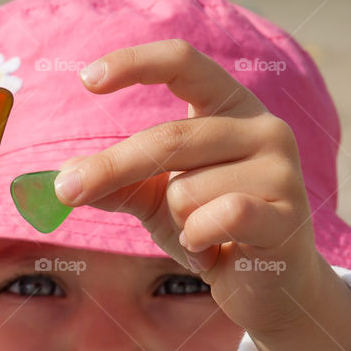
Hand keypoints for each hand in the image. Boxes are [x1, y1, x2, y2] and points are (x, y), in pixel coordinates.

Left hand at [53, 39, 327, 337]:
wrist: (266, 287)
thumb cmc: (210, 230)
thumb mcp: (157, 200)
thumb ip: (117, 183)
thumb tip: (61, 176)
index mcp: (231, 108)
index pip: (184, 62)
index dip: (134, 63)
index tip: (85, 80)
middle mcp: (263, 127)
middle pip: (168, 137)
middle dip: (110, 168)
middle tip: (65, 191)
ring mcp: (281, 169)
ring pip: (186, 190)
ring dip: (178, 223)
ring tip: (203, 236)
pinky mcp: (288, 214)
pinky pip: (218, 217)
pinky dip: (199, 240)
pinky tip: (213, 252)